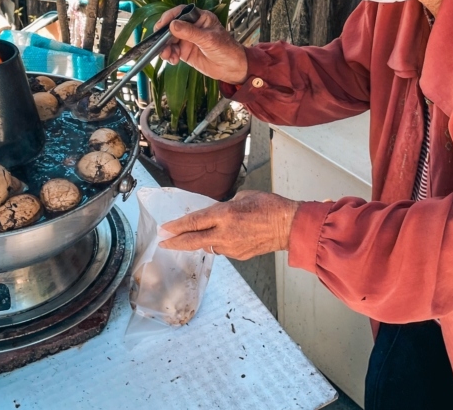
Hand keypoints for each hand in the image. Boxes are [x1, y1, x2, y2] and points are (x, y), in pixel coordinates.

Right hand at [155, 5, 248, 84]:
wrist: (232, 68)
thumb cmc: (227, 49)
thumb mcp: (208, 39)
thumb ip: (190, 32)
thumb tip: (173, 25)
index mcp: (200, 18)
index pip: (181, 12)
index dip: (169, 17)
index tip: (161, 25)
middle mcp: (192, 27)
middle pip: (171, 27)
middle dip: (164, 36)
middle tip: (160, 43)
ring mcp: (187, 39)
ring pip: (169, 40)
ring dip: (165, 47)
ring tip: (167, 55)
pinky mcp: (185, 51)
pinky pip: (172, 51)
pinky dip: (169, 55)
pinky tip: (173, 60)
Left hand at [158, 190, 300, 259]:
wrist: (289, 226)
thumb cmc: (270, 206)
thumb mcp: (243, 197)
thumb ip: (226, 207)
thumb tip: (219, 214)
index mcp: (225, 215)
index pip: (194, 222)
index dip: (177, 226)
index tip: (164, 229)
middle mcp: (225, 233)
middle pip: (193, 241)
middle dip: (175, 242)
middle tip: (163, 242)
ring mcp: (232, 247)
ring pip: (207, 246)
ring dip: (198, 242)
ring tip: (189, 237)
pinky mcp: (239, 255)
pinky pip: (222, 249)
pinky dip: (217, 243)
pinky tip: (221, 238)